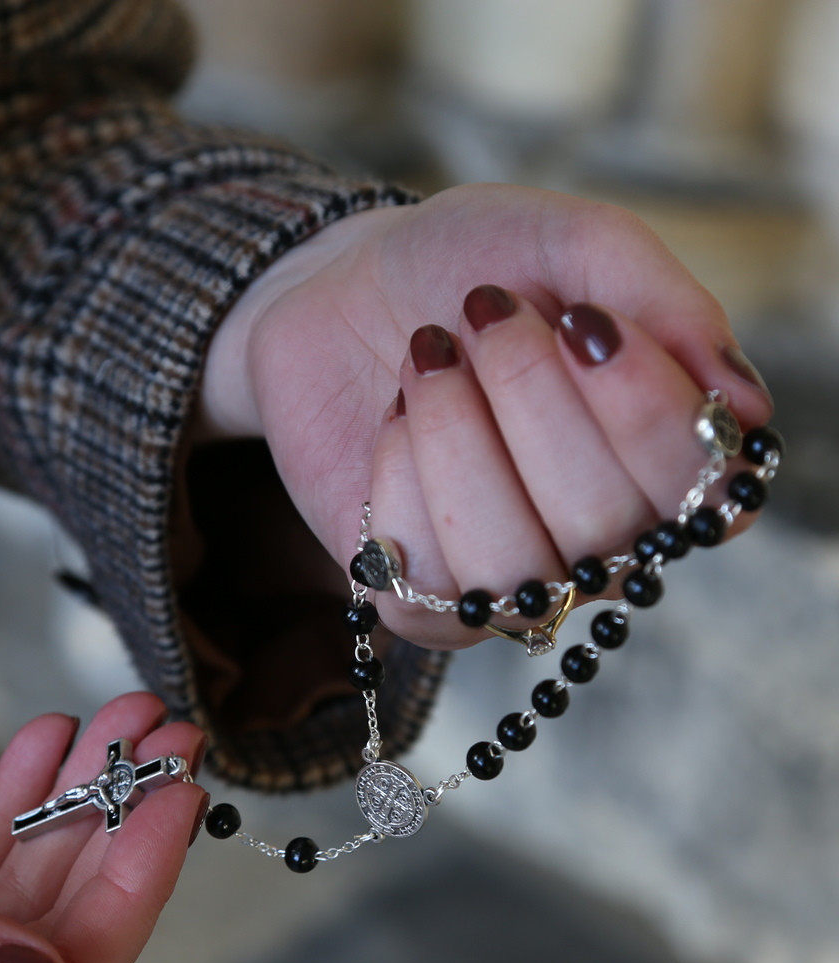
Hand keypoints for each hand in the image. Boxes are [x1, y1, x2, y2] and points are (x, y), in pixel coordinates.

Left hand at [202, 183, 774, 648]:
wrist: (339, 288)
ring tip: (427, 357)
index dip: (644, 409)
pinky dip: (396, 479)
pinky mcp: (415, 597)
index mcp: (659, 456)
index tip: (581, 320)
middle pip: (605, 524)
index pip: (704, 485)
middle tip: (485, 313)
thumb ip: (662, 301)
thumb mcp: (568, 242)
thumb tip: (746, 408)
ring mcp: (508, 575)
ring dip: (456, 440)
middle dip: (530, 398)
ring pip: (511, 568)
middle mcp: (598, 535)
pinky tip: (393, 419)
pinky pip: (419, 589)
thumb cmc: (469, 268)